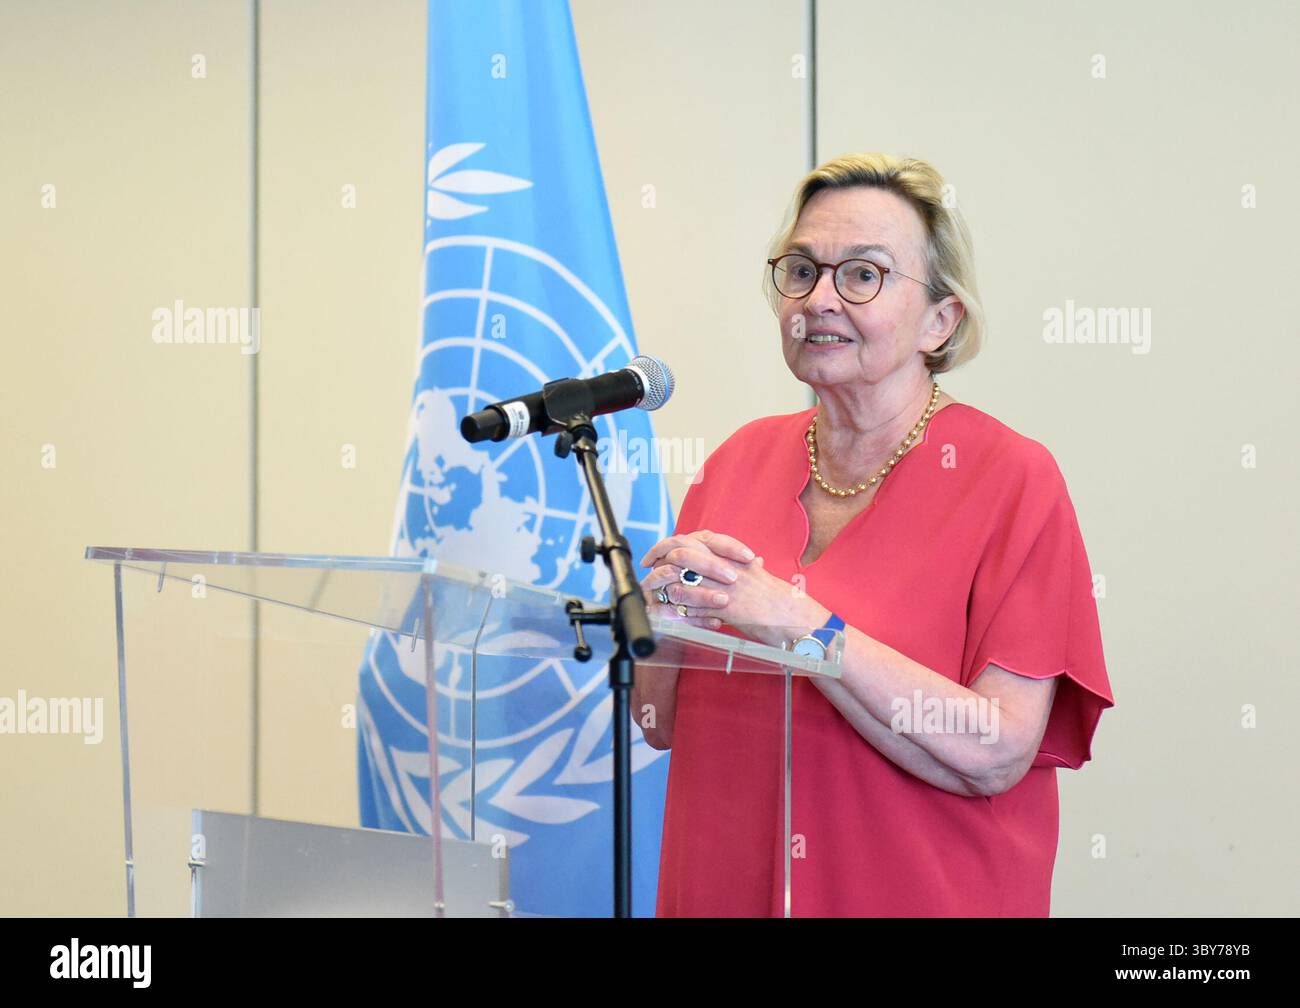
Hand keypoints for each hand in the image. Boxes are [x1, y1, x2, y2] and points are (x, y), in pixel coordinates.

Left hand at [640, 530, 825, 646]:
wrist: (796, 617)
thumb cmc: (778, 600)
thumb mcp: (756, 575)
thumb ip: (739, 566)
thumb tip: (731, 560)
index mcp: (732, 555)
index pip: (694, 539)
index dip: (668, 544)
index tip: (655, 554)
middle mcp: (727, 565)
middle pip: (683, 552)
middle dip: (659, 560)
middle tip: (648, 571)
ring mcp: (726, 585)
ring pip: (684, 577)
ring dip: (664, 587)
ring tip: (654, 594)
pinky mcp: (727, 608)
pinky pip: (694, 606)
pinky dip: (676, 609)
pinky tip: (667, 613)